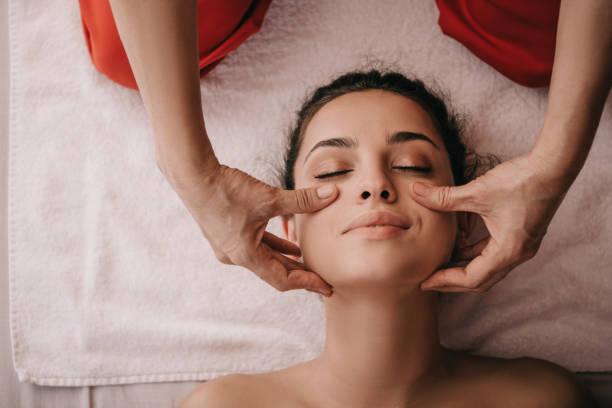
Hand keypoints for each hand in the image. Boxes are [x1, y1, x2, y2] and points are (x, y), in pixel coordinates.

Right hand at [165, 162, 338, 296]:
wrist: (193, 176)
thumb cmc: (227, 190)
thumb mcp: (270, 197)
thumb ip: (304, 199)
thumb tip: (332, 193)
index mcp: (246, 255)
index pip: (282, 279)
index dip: (307, 283)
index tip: (326, 287)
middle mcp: (236, 256)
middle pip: (274, 272)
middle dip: (301, 276)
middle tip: (324, 281)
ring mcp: (228, 246)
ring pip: (265, 258)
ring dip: (287, 260)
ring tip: (310, 264)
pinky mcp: (226, 233)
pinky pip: (256, 246)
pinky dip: (274, 246)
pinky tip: (291, 244)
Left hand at [409, 152, 571, 292]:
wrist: (553, 166)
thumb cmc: (520, 180)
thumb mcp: (477, 191)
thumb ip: (444, 197)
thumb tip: (415, 191)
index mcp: (508, 252)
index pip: (472, 278)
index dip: (445, 281)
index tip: (424, 281)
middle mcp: (517, 255)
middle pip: (480, 280)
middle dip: (452, 281)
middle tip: (427, 279)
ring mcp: (521, 246)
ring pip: (487, 267)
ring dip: (463, 266)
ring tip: (438, 262)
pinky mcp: (521, 235)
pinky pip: (493, 253)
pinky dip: (474, 252)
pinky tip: (459, 242)